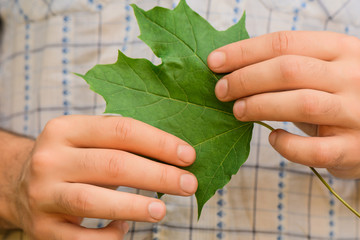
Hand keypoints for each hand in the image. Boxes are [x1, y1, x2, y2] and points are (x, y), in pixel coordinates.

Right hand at [6, 115, 196, 238]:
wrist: (19, 185)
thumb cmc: (72, 160)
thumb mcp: (88, 141)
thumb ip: (124, 144)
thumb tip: (177, 157)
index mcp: (65, 129)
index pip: (121, 130)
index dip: (159, 143)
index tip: (189, 156)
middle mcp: (50, 159)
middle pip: (113, 165)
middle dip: (158, 175)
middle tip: (188, 184)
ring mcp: (42, 195)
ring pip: (94, 201)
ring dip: (135, 206)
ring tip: (163, 210)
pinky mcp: (41, 228)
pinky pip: (81, 239)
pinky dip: (109, 234)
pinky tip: (124, 226)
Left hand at [208, 31, 359, 178]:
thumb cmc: (336, 96)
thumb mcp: (322, 70)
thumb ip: (289, 66)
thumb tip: (232, 67)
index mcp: (341, 49)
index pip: (284, 43)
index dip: (243, 52)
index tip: (214, 62)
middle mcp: (352, 77)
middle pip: (288, 70)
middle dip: (246, 79)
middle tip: (221, 90)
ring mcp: (355, 114)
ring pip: (301, 103)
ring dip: (260, 106)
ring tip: (238, 110)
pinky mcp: (352, 149)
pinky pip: (314, 150)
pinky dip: (287, 146)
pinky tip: (274, 139)